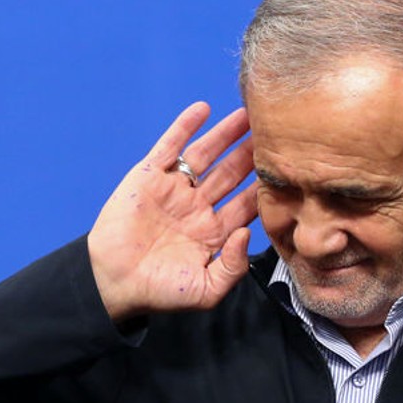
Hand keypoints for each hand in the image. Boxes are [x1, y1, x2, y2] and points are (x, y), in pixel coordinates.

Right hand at [89, 102, 257, 321]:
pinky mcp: (148, 177)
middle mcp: (197, 207)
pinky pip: (169, 147)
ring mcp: (173, 189)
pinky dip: (184, 126)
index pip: (246, 204)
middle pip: (231, 173)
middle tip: (276, 132)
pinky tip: (203, 109)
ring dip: (225, 134)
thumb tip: (246, 233)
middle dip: (251, 155)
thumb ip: (232, 267)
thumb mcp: (206, 291)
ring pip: (205, 155)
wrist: (114, 283)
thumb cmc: (160, 292)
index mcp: (214, 232)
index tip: (288, 168)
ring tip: (247, 114)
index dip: (265, 186)